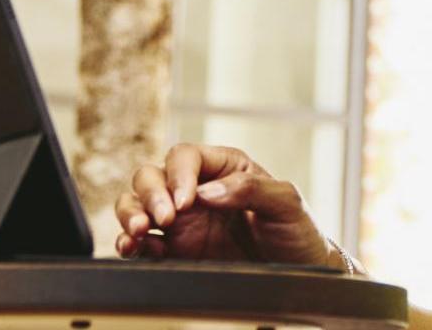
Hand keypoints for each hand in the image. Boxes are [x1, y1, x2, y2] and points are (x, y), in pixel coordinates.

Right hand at [112, 143, 341, 267]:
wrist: (300, 275)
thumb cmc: (297, 232)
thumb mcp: (287, 202)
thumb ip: (251, 189)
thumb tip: (207, 192)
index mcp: (223, 168)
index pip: (185, 157)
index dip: (179, 175)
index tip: (187, 201)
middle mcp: (196, 190)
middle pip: (151, 176)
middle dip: (150, 194)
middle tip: (165, 219)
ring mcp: (183, 222)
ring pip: (137, 205)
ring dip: (130, 214)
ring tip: (139, 232)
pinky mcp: (176, 251)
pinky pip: (141, 243)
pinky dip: (130, 244)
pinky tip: (136, 250)